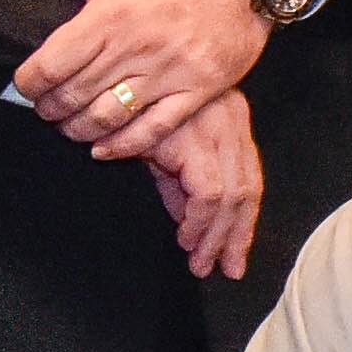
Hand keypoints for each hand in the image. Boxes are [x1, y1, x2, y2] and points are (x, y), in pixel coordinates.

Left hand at [0, 0, 267, 161]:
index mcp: (108, 16)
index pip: (49, 67)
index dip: (28, 85)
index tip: (28, 86)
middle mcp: (136, 46)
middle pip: (73, 96)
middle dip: (50, 109)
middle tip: (48, 109)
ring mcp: (169, 71)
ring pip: (108, 117)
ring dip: (80, 130)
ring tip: (73, 125)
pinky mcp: (198, 89)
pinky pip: (154, 128)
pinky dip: (124, 146)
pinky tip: (105, 148)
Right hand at [141, 91, 263, 282]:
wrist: (101, 83)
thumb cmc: (129, 111)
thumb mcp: (161, 149)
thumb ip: (178, 184)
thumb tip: (190, 223)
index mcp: (230, 121)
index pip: (250, 179)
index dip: (244, 221)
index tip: (234, 253)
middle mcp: (232, 122)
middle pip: (249, 189)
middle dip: (237, 235)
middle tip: (225, 267)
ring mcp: (217, 130)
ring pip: (233, 196)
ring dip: (217, 236)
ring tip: (201, 262)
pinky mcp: (196, 142)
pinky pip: (209, 193)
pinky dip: (201, 222)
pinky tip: (187, 239)